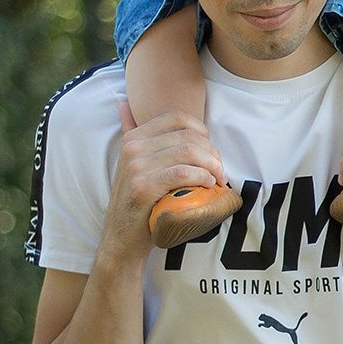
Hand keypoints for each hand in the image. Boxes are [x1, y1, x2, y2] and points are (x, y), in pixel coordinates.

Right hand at [100, 102, 225, 260]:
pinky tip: (208, 186)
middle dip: (212, 153)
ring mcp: (136, 166)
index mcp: (134, 137)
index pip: (177, 117)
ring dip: (212, 166)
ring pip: (189, 152)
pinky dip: (202, 178)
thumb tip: (124, 105)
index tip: (210, 152)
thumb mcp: (130, 165)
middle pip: (188, 136)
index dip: (202, 131)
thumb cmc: (138, 202)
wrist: (122, 238)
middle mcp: (133, 147)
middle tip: (220, 171)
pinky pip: (183, 173)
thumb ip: (131, 134)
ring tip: (217, 180)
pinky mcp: (143, 187)